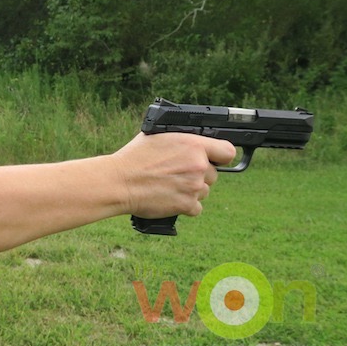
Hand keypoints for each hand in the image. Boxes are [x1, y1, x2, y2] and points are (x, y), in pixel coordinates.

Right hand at [111, 132, 235, 218]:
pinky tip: (169, 199)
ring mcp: (194, 186)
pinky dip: (185, 206)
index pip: (227, 152)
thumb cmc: (133, 159)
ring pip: (204, 191)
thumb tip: (189, 142)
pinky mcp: (187, 205)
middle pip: (213, 175)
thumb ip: (180, 140)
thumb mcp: (157, 137)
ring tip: (169, 186)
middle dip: (198, 175)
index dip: (220, 156)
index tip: (214, 160)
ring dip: (191, 191)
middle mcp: (198, 165)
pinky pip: (196, 208)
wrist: (119, 183)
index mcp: (193, 145)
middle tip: (176, 174)